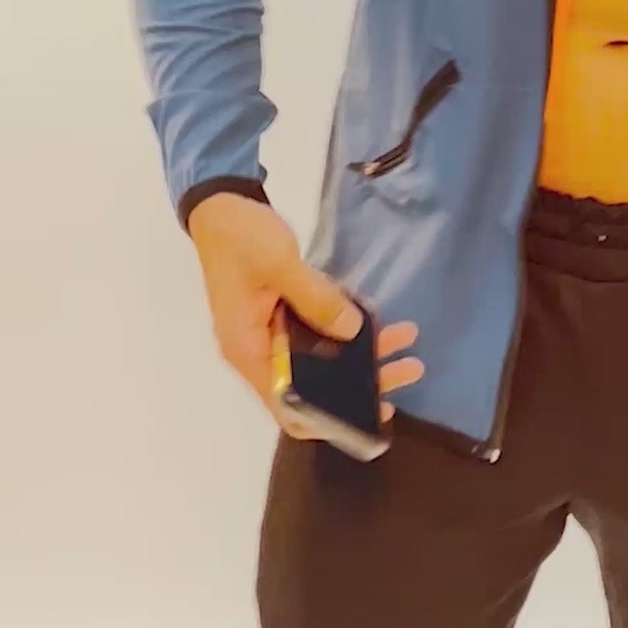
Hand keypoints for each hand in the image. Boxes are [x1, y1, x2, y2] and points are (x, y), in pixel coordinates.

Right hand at [186, 192, 425, 435]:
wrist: (220, 207)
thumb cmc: (241, 238)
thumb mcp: (280, 264)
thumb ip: (317, 299)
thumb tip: (353, 332)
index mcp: (248, 351)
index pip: (287, 407)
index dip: (327, 419)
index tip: (371, 410)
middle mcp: (258, 353)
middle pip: (312, 388)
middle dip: (361, 382)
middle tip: (407, 368)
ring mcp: (271, 336)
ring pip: (320, 362)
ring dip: (360, 356)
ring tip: (406, 343)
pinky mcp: (282, 318)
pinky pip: (318, 337)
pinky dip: (347, 334)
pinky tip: (382, 326)